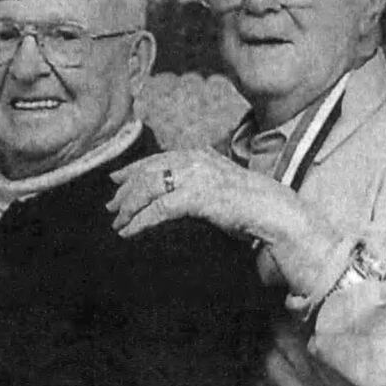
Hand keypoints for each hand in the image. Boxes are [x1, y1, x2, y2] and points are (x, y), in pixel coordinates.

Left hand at [107, 149, 344, 292]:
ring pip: (148, 188)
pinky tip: (129, 231)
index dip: (133, 169)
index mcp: (199, 154)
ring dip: (129, 207)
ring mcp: (195, 176)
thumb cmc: (252, 204)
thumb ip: (198, 184)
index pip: (158, 158)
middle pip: (148, 172)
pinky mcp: (197, 196)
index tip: (115, 179)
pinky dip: (140, 221)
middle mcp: (194, 160)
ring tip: (118, 223)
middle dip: (126, 190)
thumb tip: (178, 195)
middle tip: (110, 206)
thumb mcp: (220, 185)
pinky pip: (158, 208)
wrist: (274, 212)